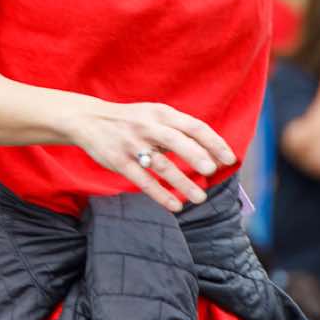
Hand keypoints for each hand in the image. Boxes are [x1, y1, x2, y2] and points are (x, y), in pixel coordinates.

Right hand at [64, 98, 235, 212]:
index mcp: (162, 113)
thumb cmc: (132, 121)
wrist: (90, 120)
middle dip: (196, 156)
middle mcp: (148, 127)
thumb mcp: (155, 115)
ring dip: (182, 183)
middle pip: (176, 141)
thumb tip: (212, 153)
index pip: (194, 126)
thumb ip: (179, 130)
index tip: (229, 159)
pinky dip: (160, 195)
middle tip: (212, 171)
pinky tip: (176, 205)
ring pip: (161, 165)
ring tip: (200, 198)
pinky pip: (143, 181)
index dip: (213, 142)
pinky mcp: (119, 162)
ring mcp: (132, 145)